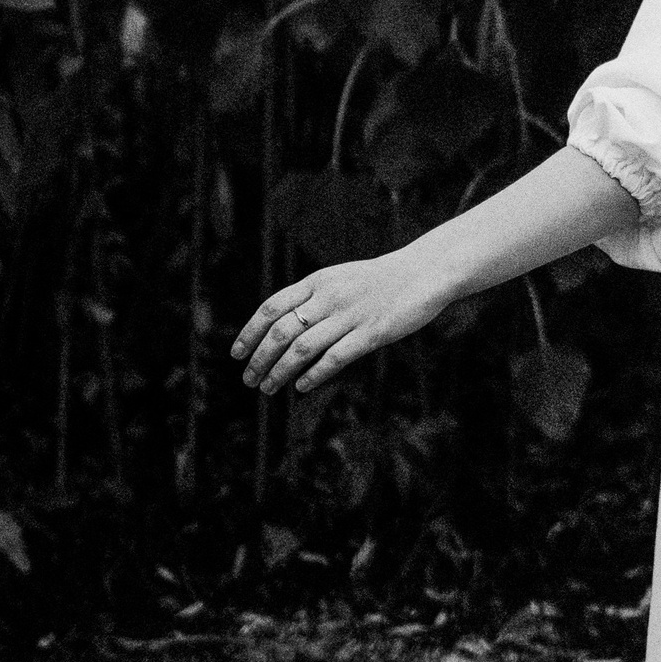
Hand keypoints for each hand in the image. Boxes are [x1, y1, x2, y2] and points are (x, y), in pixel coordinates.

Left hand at [231, 249, 449, 398]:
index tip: (236, 354)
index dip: (250, 332)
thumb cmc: (379, 280)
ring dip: (280, 371)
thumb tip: (280, 326)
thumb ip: (312, 298)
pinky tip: (301, 387)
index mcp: (318, 281)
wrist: (424, 272)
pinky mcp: (372, 333)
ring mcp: (351, 315)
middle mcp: (330, 296)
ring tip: (268, 388)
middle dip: (260, 358)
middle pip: (282, 331)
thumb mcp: (339, 279)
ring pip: (303, 348)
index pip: (272, 307)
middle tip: (248, 380)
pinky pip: (335, 357)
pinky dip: (314, 375)